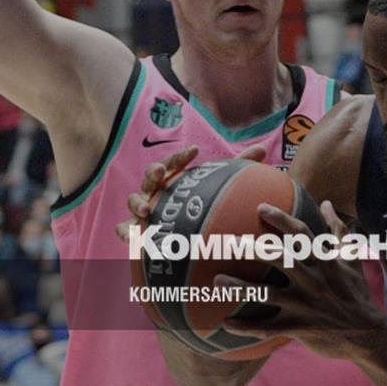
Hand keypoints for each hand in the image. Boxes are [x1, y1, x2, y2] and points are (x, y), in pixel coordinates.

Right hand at [116, 144, 268, 242]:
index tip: (195, 151)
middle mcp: (156, 191)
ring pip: (134, 201)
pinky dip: (126, 231)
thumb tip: (262, 148)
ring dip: (138, 203)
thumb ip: (238, 169)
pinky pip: (125, 230)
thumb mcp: (218, 187)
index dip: (181, 156)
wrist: (183, 237)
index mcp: (173, 178)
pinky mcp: (136, 231)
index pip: (173, 163)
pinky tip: (132, 236)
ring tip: (148, 210)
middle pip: (150, 177)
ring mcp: (143, 210)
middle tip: (162, 173)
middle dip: (153, 173)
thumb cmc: (199, 205)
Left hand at [221, 201, 384, 360]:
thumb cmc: (356, 293)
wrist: (368, 334)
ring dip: (240, 287)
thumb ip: (337, 230)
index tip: (260, 207)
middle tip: (227, 241)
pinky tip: (225, 324)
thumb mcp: (351, 258)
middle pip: (279, 258)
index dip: (281, 219)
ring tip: (216, 280)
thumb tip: (325, 203)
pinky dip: (246, 327)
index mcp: (324, 260)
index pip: (301, 233)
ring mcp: (304, 304)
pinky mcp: (299, 327)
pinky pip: (268, 328)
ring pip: (267, 294)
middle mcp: (312, 279)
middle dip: (253, 248)